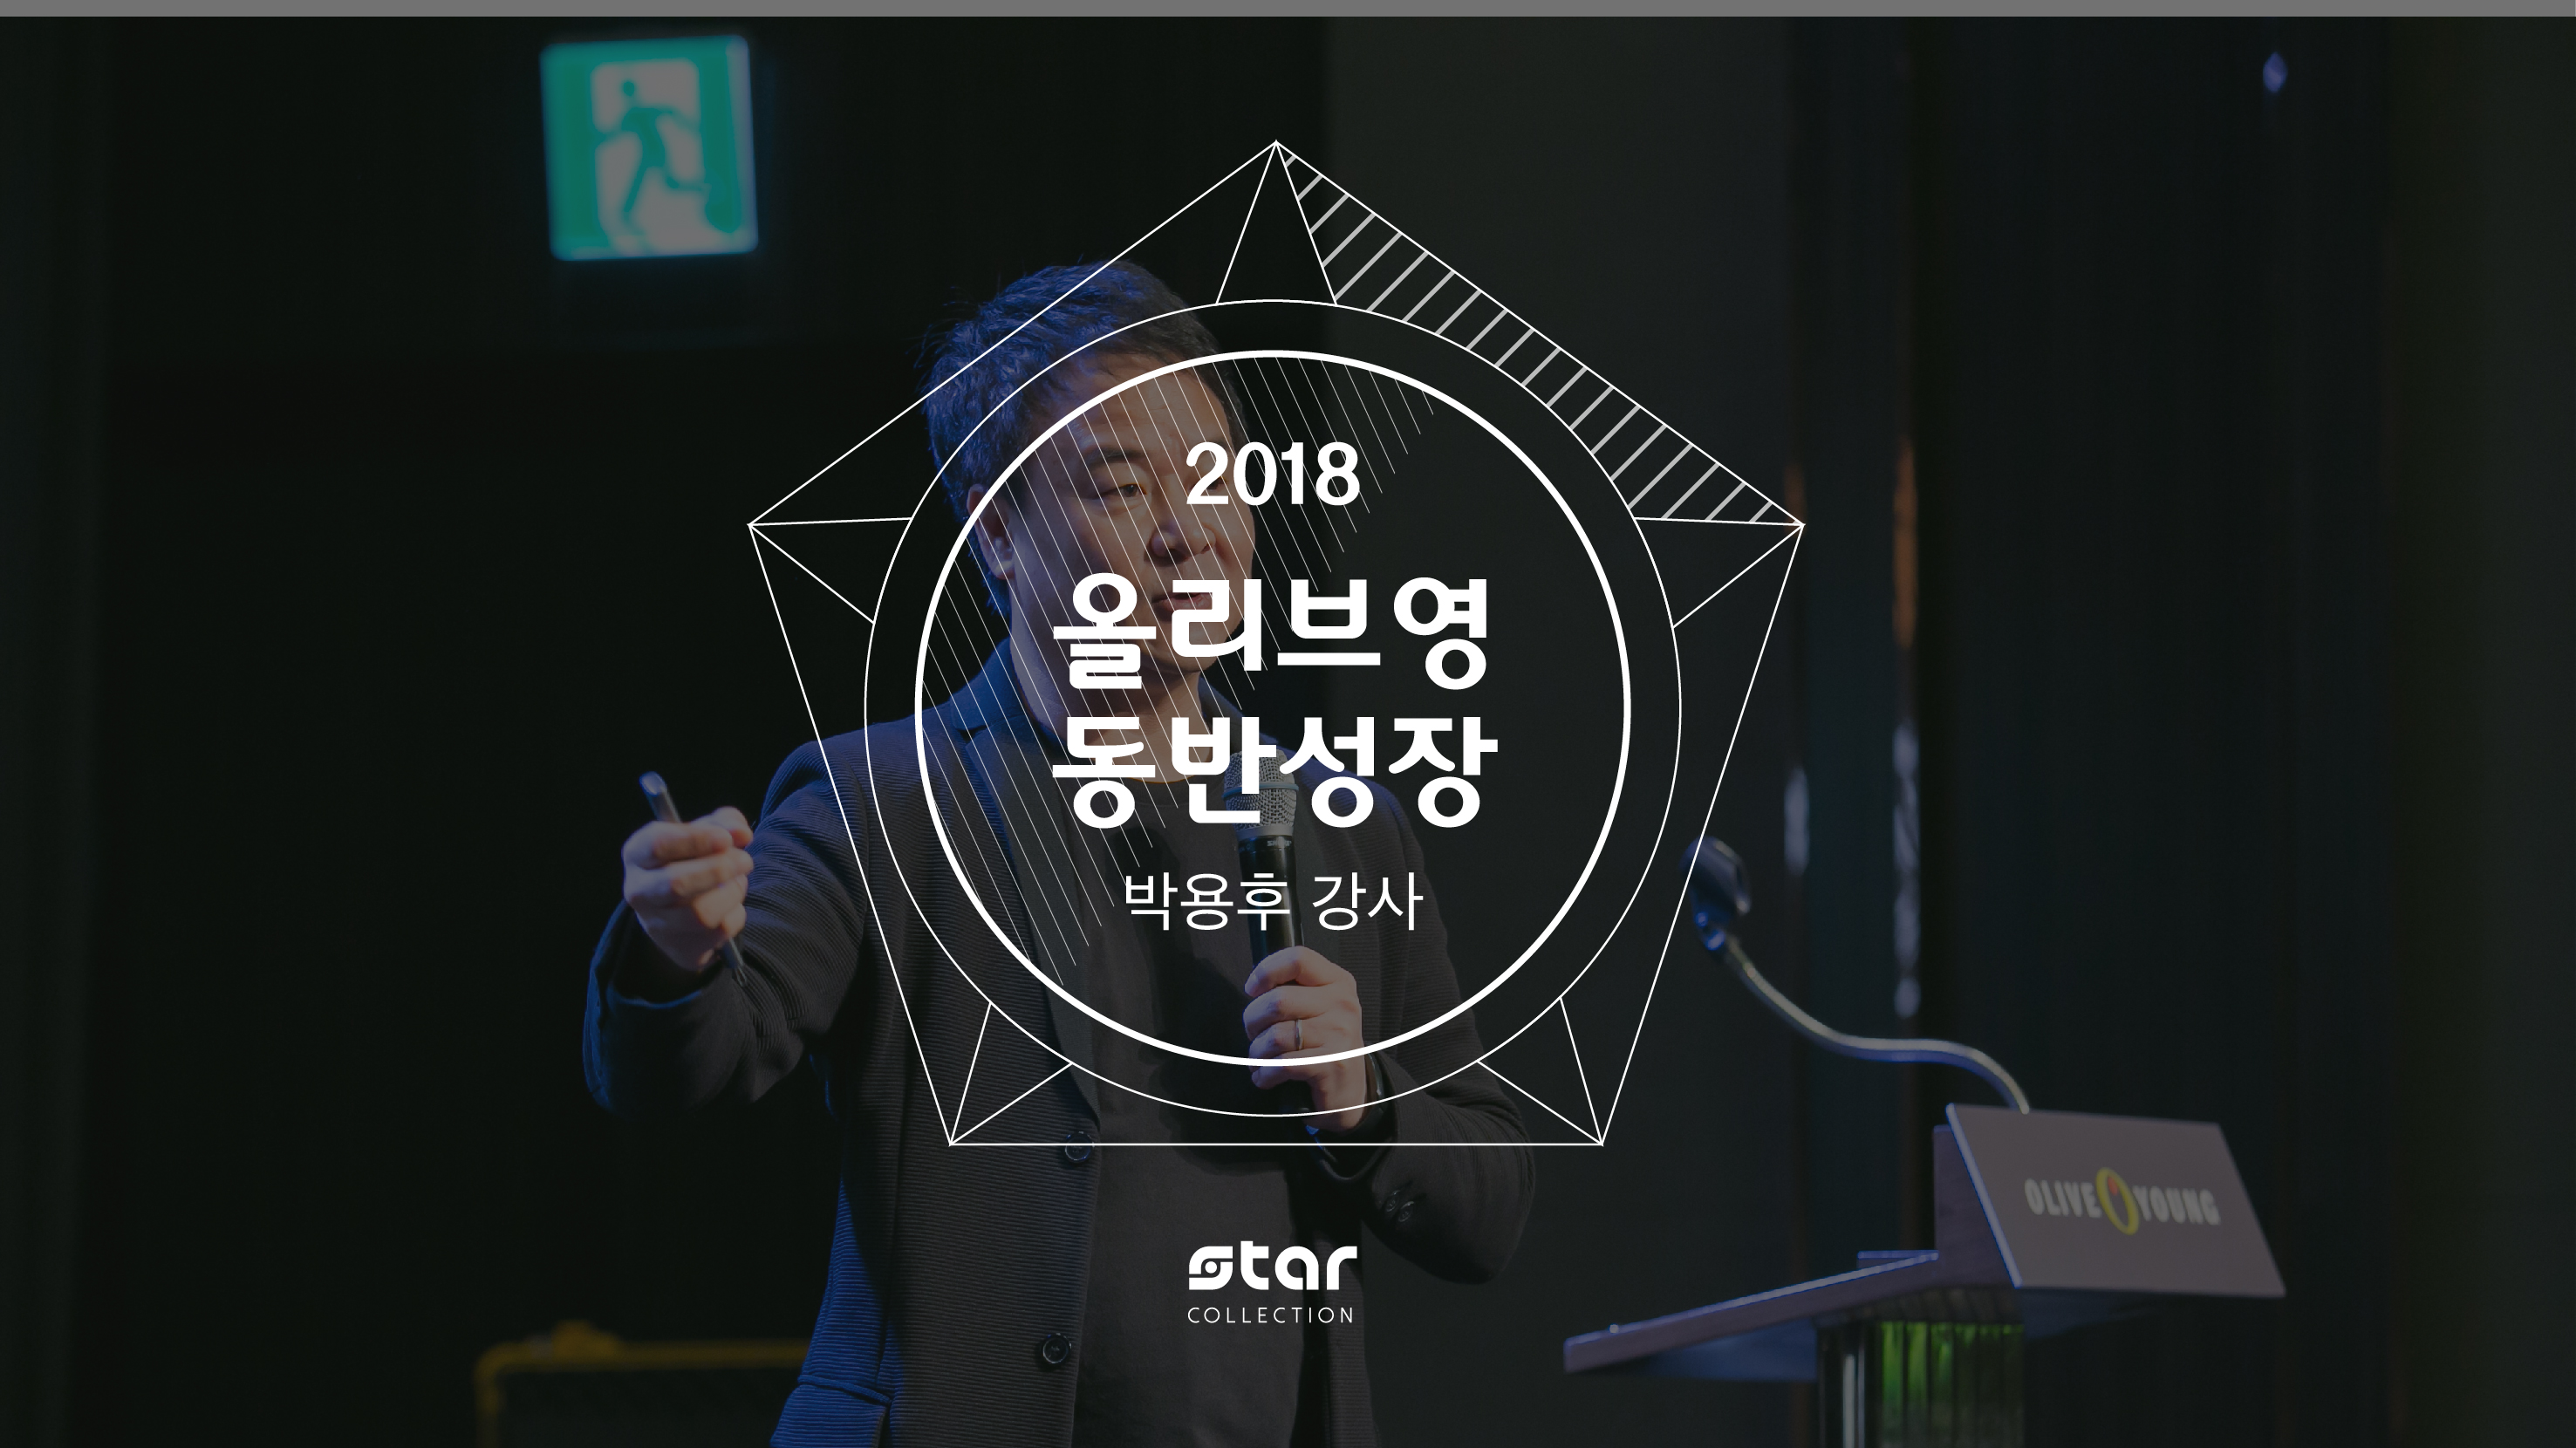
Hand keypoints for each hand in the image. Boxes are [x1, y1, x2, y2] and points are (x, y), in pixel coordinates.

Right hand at [620, 806, 753, 973]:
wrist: (682, 908)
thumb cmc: (692, 860)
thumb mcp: (704, 833)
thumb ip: (724, 823)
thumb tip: (741, 833)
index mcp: (637, 854)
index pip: (658, 845)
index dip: (696, 840)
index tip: (725, 839)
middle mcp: (639, 891)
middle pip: (677, 883)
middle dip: (719, 869)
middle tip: (745, 860)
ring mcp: (656, 924)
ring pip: (702, 913)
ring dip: (732, 893)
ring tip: (737, 882)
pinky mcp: (680, 949)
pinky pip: (720, 931)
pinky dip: (736, 914)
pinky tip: (731, 905)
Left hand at [1242, 947, 1370, 1131]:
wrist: (1349, 1093)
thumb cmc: (1323, 1047)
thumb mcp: (1318, 1009)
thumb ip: (1294, 990)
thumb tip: (1256, 985)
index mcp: (1338, 983)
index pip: (1297, 959)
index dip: (1266, 971)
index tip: (1252, 989)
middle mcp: (1343, 1004)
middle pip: (1277, 1000)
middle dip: (1253, 1022)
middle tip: (1255, 1035)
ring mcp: (1340, 1035)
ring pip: (1275, 1036)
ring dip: (1257, 1053)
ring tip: (1261, 1060)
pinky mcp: (1332, 1065)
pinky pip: (1282, 1064)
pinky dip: (1265, 1074)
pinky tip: (1267, 1077)